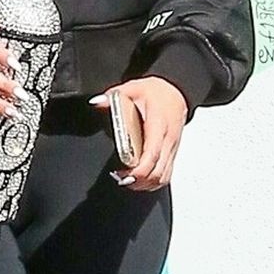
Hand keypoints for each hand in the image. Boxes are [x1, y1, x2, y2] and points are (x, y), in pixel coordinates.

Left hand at [89, 76, 187, 191]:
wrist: (176, 91)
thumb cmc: (156, 91)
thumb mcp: (131, 88)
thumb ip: (112, 97)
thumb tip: (96, 102)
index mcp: (159, 124)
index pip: (153, 153)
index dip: (140, 170)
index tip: (125, 175)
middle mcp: (168, 139)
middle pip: (158, 171)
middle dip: (140, 181)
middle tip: (120, 179)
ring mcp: (172, 148)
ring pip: (164, 177)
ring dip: (146, 184)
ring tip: (127, 180)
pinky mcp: (172, 153)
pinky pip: (166, 174)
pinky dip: (153, 181)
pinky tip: (139, 179)